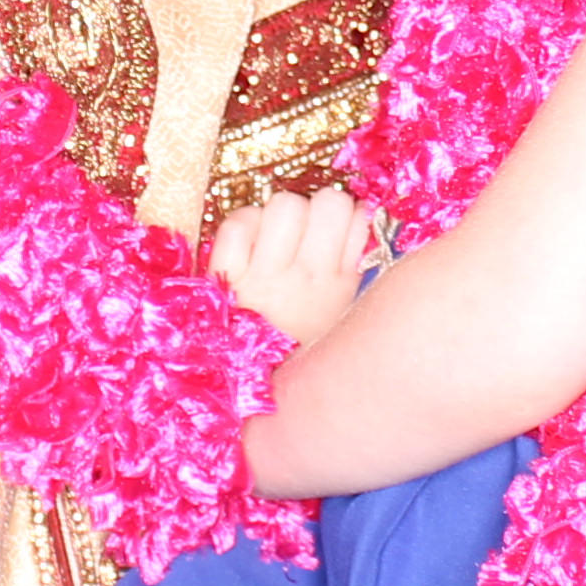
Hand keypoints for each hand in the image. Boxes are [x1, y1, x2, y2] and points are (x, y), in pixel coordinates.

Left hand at [210, 185, 373, 344]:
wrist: (257, 386)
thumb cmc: (303, 343)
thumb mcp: (346, 309)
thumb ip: (355, 262)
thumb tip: (358, 211)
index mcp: (342, 284)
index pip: (357, 211)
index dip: (344, 216)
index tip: (335, 236)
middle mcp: (309, 277)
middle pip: (326, 200)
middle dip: (314, 211)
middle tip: (303, 237)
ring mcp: (267, 276)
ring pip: (285, 204)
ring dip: (279, 216)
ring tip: (274, 243)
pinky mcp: (227, 276)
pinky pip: (239, 224)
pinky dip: (243, 226)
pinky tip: (248, 247)